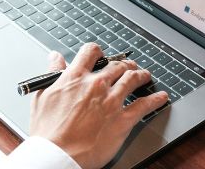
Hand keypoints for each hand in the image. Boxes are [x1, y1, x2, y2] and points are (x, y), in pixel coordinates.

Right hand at [29, 44, 168, 168]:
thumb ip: (53, 73)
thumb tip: (55, 58)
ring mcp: (111, 101)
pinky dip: (155, 99)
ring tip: (145, 75)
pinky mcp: (122, 120)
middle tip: (128, 66)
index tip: (101, 54)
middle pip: (116, 65)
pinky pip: (144, 105)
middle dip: (124, 64)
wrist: (57, 153)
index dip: (98, 51)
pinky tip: (160, 97)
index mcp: (75, 77)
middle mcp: (95, 85)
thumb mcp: (43, 95)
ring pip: (132, 79)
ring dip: (141, 75)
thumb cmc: (47, 129)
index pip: (91, 52)